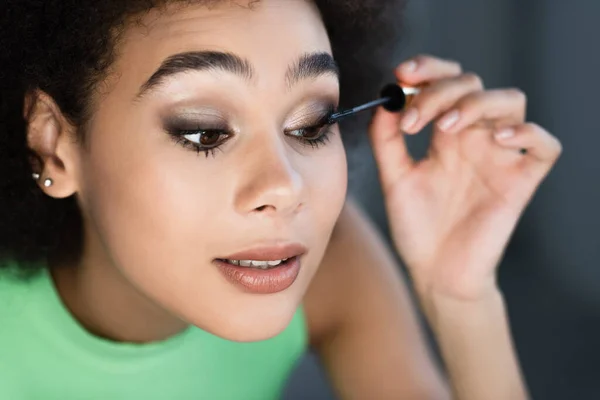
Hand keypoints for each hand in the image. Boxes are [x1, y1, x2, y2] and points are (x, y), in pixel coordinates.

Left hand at [368, 54, 561, 300]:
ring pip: (511, 102)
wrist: (434, 272)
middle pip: (474, 85)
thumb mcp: (394, 178)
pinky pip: (544, 146)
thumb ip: (387, 141)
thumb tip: (385, 101)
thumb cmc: (417, 226)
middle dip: (441, 91)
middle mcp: (474, 138)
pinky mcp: (521, 181)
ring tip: (444, 128)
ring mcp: (499, 157)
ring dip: (477, 103)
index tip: (401, 74)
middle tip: (413, 119)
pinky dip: (528, 134)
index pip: (446, 83)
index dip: (429, 70)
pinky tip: (498, 140)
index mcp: (445, 134)